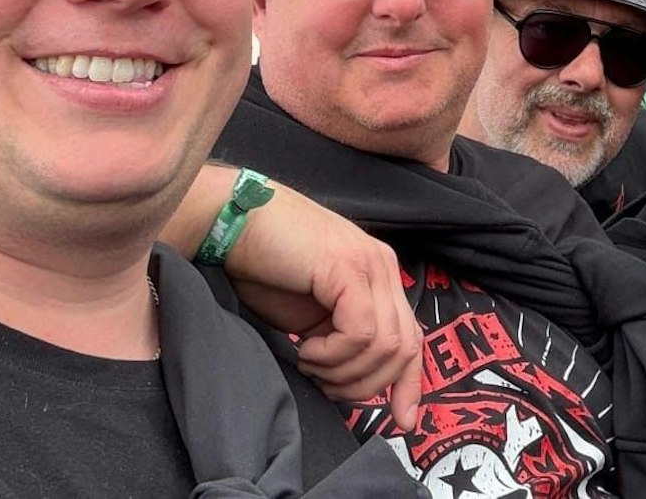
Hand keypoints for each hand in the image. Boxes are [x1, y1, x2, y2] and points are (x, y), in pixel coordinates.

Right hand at [225, 187, 422, 428]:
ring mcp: (370, 265)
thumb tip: (357, 384)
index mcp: (378, 279)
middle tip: (324, 381)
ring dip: (342, 369)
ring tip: (308, 358)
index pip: (413, 339)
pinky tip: (305, 346)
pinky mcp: (350, 269)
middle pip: (404, 349)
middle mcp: (383, 269)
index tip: (403, 422)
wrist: (232, 223)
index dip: (411, 384)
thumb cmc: (262, 267)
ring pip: (385, 345)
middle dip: (364, 384)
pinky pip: (362, 332)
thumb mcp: (313, 315)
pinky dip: (334, 353)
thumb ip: (342, 337)